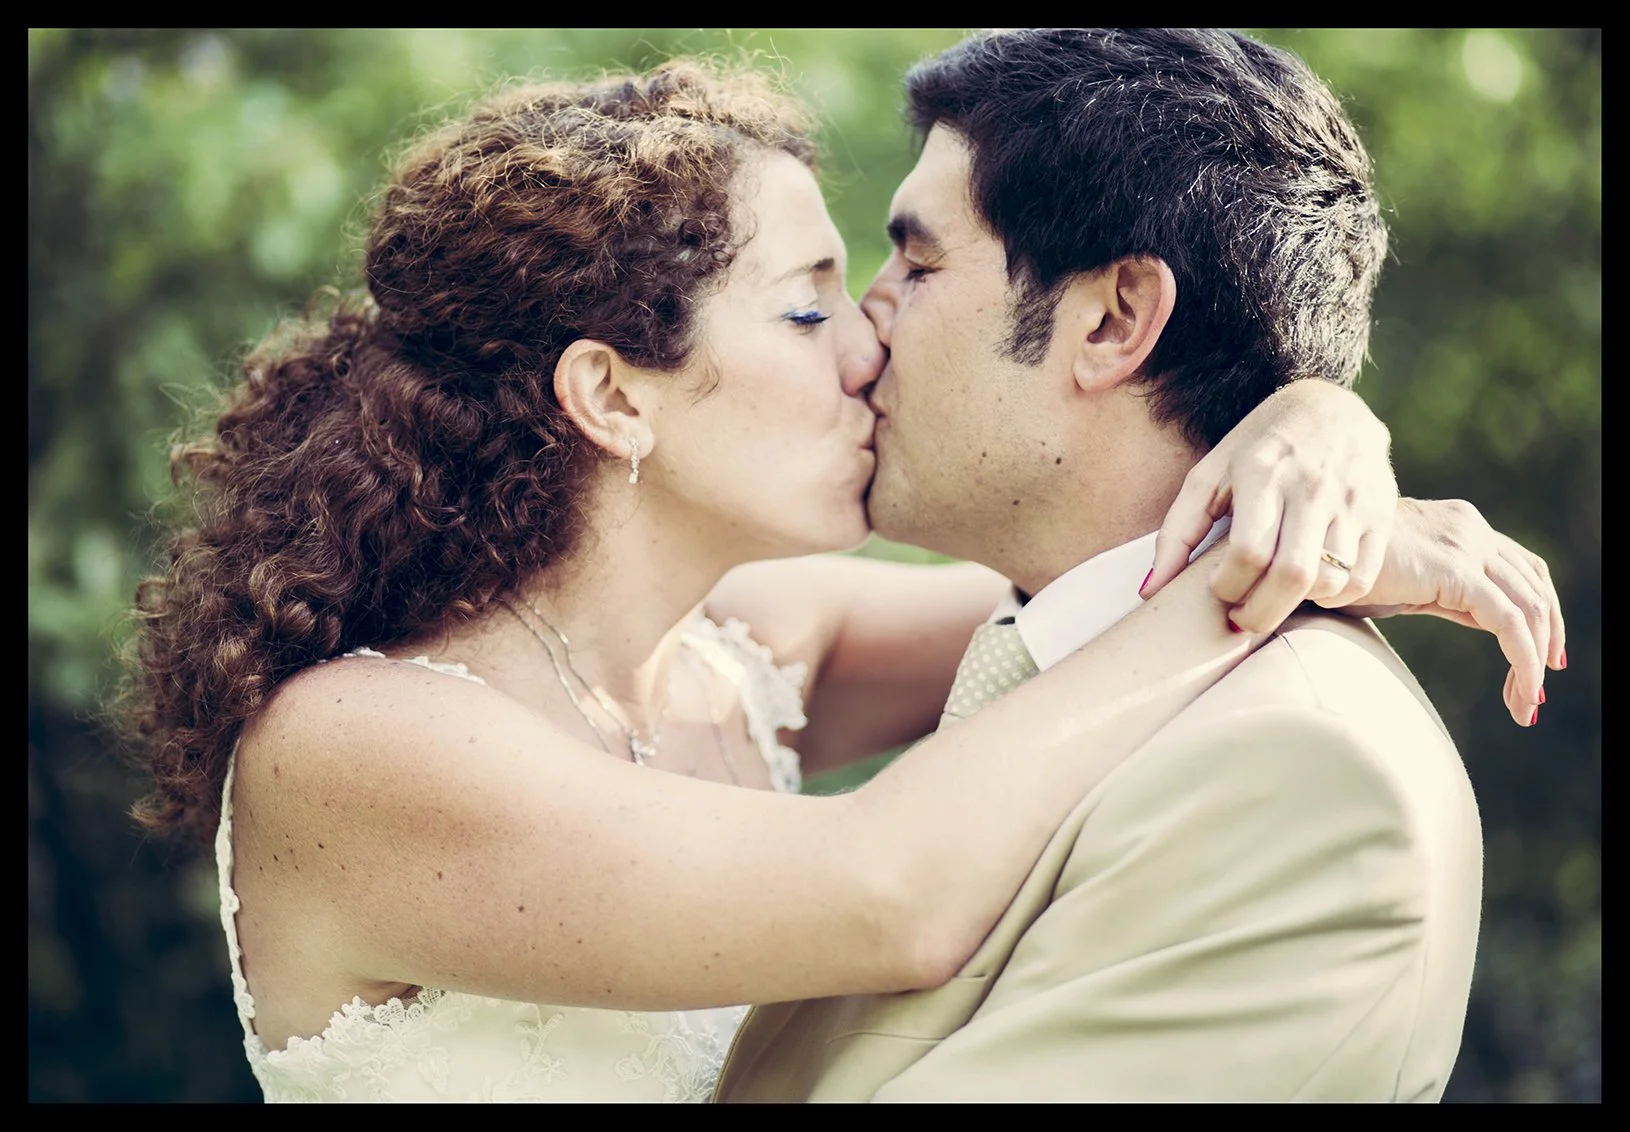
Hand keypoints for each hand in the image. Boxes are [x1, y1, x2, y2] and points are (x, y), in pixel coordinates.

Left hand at [1142, 380, 1396, 629]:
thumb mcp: (1209, 476)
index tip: (1217, 592)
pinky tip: (1311, 586)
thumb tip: (1150, 591)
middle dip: (1261, 614)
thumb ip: (1176, 533)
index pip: (1248, 552)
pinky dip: (1334, 596)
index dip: (1228, 587)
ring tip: (1274, 597)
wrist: (1331, 409)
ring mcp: (1352, 500)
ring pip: (1329, 580)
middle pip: (1292, 575)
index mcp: (1262, 472)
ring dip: (1297, 605)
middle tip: (1241, 621)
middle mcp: (1311, 486)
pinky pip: (1360, 577)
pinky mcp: (1381, 513)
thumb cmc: (1255, 450)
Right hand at [1326, 497, 1564, 727]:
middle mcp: (1469, 527)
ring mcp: (1465, 544)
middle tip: (1537, 690)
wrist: (1303, 554)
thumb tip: (1473, 616)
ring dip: (1534, 661)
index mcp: (1458, 525)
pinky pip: (1508, 622)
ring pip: (1528, 607)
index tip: (1542, 657)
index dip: (1541, 611)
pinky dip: (1523, 661)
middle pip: (1535, 585)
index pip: (1521, 567)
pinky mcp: (1454, 570)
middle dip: (1546, 639)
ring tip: (1526, 704)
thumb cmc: (1335, 570)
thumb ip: (1441, 590)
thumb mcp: (1400, 582)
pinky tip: (1520, 692)